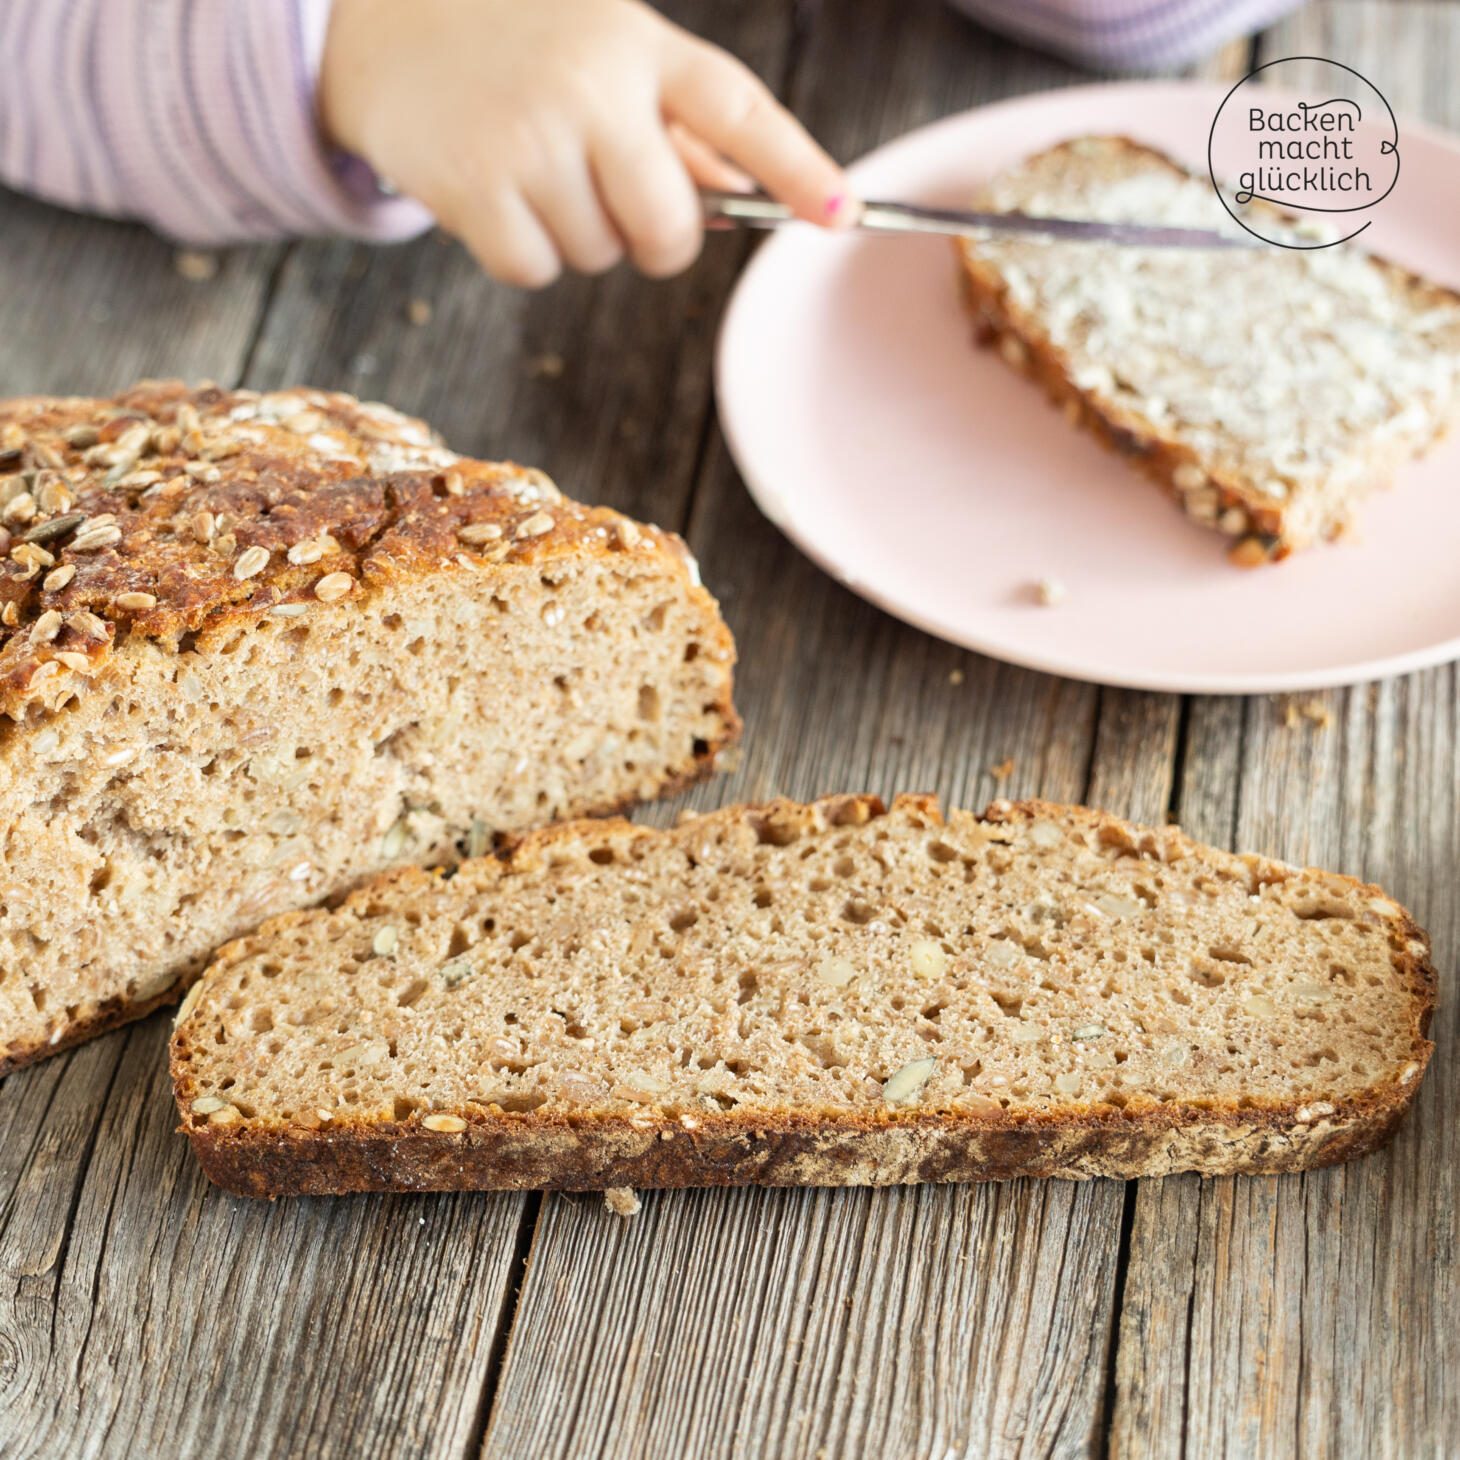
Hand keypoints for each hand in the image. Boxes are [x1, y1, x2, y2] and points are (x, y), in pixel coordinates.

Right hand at [320, 0, 853, 286]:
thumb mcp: (608, 54)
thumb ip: (678, 126)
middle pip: (668, 231)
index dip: (795, 167)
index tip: (842, 214)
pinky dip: (521, 252)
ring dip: (576, 235)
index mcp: (640, 45)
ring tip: (531, 166)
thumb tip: (745, 200)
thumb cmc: (523, 46)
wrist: (386, 22)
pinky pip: (536, 271)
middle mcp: (592, 87)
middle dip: (654, 240)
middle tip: (612, 199)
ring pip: (600, 256)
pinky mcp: (474, 186)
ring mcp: (531, 137)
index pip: (737, 111)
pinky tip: (495, 193)